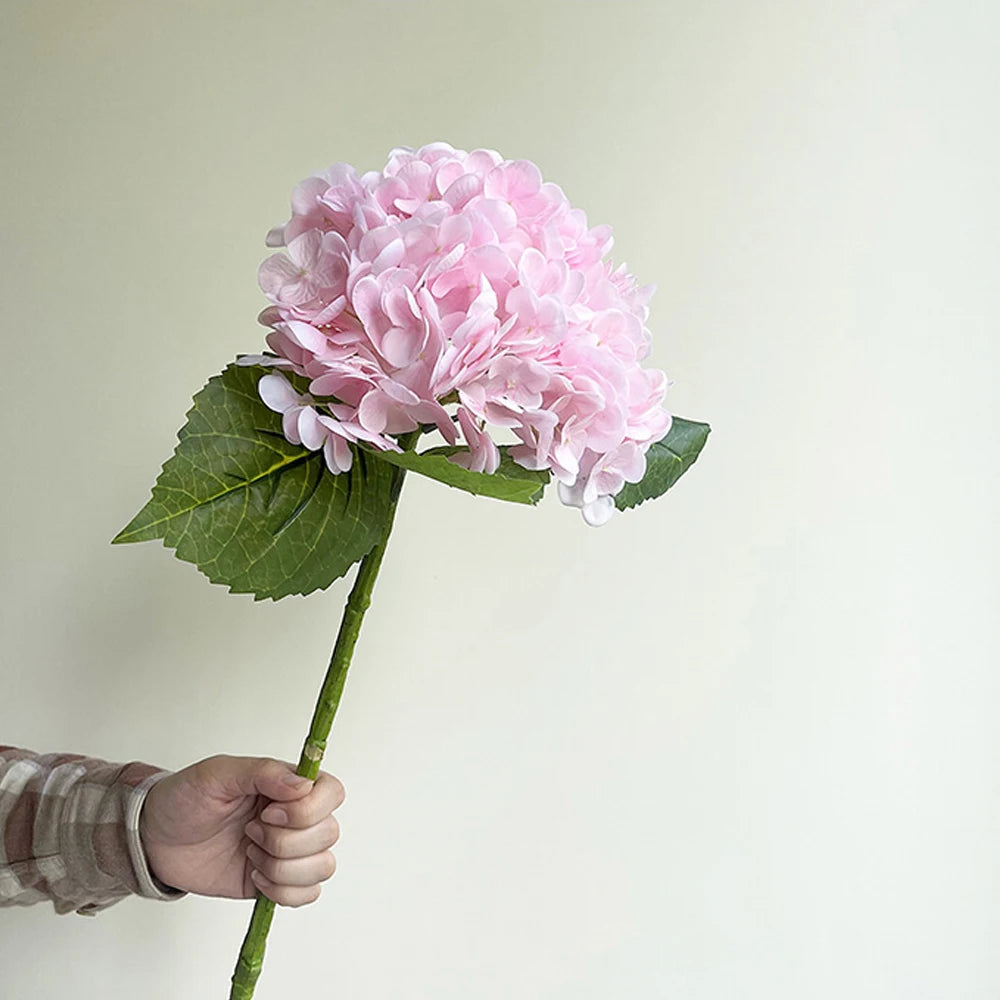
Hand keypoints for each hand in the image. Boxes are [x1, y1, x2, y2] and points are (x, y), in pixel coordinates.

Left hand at [139, 754, 344, 906]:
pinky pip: (307, 894)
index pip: (332, 793)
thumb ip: (262, 772)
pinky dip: (282, 891)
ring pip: (322, 866)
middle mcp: (296, 817)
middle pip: (328, 833)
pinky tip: (254, 875)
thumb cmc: (184, 799)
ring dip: (282, 867)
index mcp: (287, 785)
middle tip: (248, 832)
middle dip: (284, 841)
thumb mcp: (217, 774)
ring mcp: (289, 851)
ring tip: (250, 854)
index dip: (308, 809)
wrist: (155, 840)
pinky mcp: (277, 880)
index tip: (268, 813)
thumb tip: (302, 784)